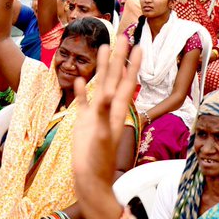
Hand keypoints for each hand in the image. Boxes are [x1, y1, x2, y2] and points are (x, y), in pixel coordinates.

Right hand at [71, 40, 140, 218]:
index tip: (139, 46)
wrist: (90, 181)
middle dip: (120, 58)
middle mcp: (108, 109)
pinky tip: (80, 80)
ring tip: (105, 48)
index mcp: (115, 111)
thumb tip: (105, 93)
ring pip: (100, 86)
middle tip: (124, 37)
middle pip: (115, 78)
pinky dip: (82, 91)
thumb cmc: (97, 161)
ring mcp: (96, 115)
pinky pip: (84, 103)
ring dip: (103, 68)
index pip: (126, 81)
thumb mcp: (101, 136)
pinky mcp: (84, 124)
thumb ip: (101, 114)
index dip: (132, 64)